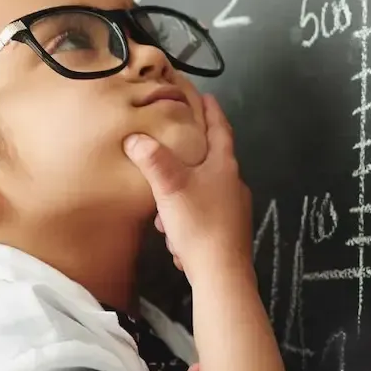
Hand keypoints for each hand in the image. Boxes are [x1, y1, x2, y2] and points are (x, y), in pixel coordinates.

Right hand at [123, 93, 252, 279]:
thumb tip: (136, 138)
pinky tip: (173, 235)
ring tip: (162, 209)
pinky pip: (202, 216)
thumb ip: (152, 160)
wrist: (221, 273)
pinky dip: (187, 219)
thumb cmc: (199, 223)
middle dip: (189, 158)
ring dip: (181, 196)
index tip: (206, 97)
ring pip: (202, 192)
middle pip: (211, 161)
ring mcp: (234, 210)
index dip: (212, 112)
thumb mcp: (170, 187)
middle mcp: (234, 184)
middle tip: (170, 152)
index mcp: (224, 166)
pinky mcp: (227, 232)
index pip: (220, 130)